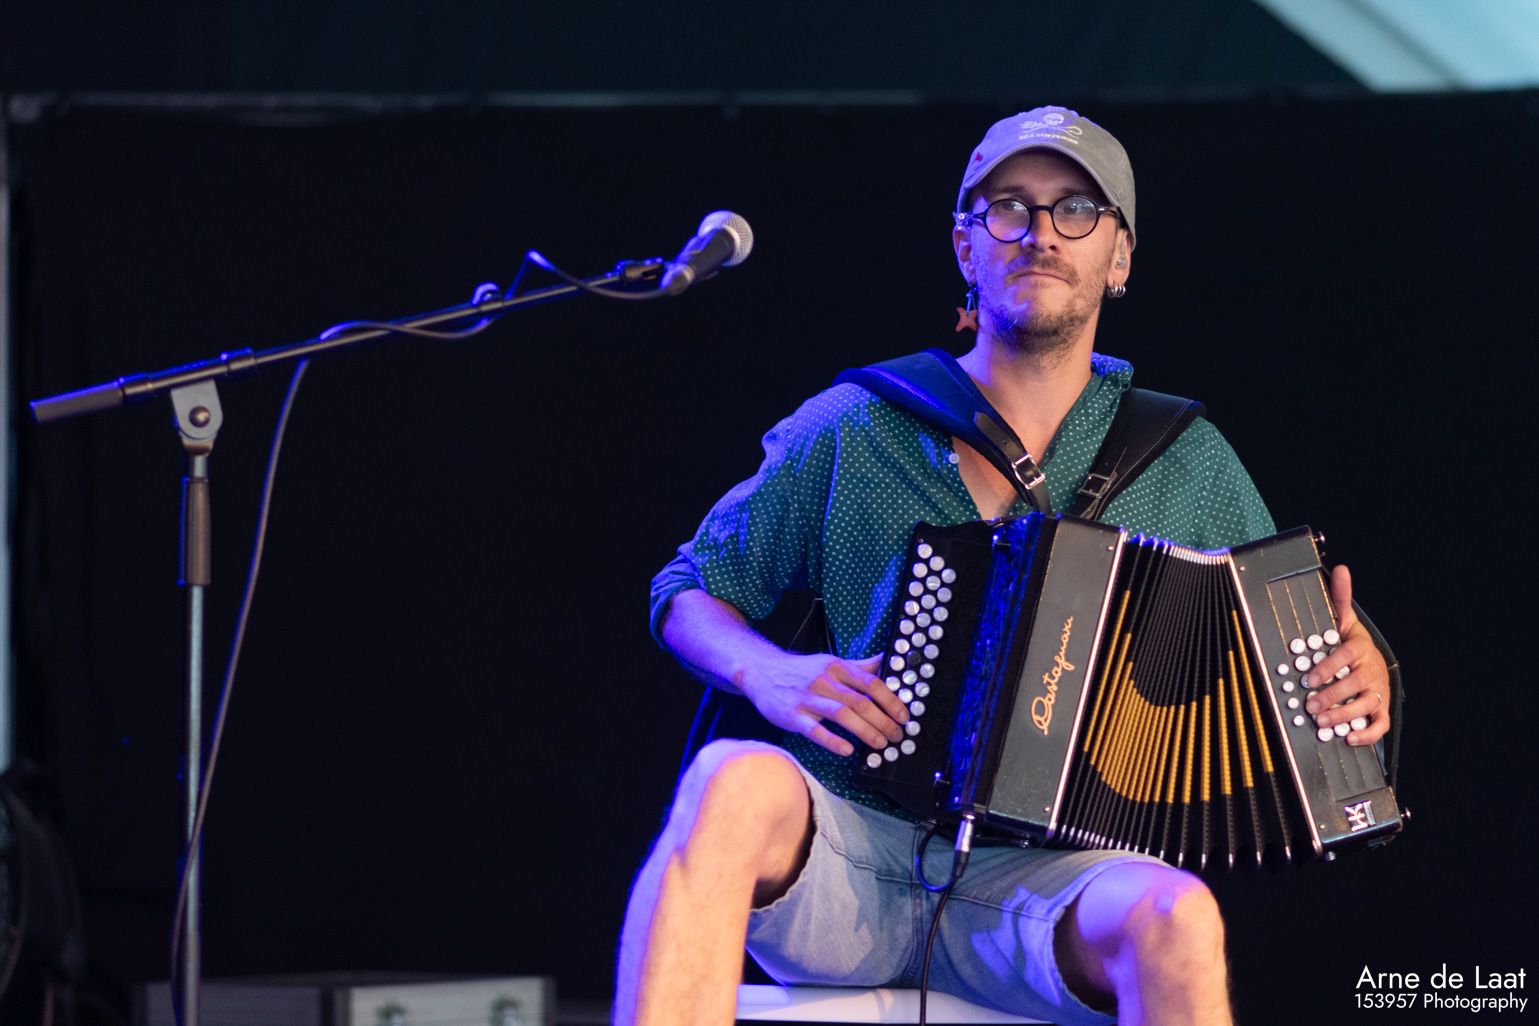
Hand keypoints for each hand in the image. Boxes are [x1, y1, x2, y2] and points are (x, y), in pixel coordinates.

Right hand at [734, 652, 909, 757]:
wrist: (761, 671)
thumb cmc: (801, 671)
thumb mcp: (831, 663)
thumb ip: (860, 666)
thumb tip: (889, 661)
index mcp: (837, 667)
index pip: (870, 682)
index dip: (890, 699)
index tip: (904, 715)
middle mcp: (824, 681)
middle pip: (859, 701)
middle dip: (883, 720)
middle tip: (896, 735)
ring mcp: (807, 698)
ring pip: (841, 714)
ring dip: (865, 731)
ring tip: (880, 744)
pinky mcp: (792, 716)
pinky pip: (814, 730)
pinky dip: (832, 740)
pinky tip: (847, 750)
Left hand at [1302, 565, 1390, 746]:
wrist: (1374, 662)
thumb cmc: (1351, 643)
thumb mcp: (1345, 620)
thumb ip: (1339, 599)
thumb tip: (1340, 569)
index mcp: (1359, 649)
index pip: (1346, 657)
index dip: (1329, 667)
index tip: (1309, 677)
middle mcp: (1370, 670)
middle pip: (1354, 684)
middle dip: (1331, 696)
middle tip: (1310, 705)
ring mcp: (1377, 690)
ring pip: (1366, 706)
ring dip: (1344, 716)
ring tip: (1322, 723)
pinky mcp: (1382, 709)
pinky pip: (1380, 725)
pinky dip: (1367, 734)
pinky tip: (1348, 738)